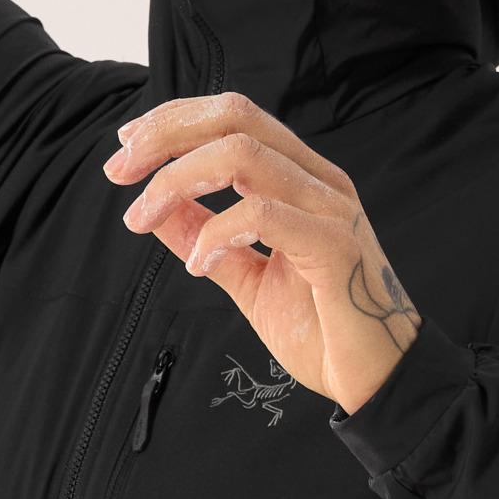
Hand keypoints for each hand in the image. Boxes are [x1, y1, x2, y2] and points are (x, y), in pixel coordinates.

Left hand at [107, 93, 421, 414]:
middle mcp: (318, 180)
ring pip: (244, 155)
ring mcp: (331, 208)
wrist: (378, 383)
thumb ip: (204, 237)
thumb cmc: (321, 330)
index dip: (175, 119)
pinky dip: (217, 230)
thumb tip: (155, 208)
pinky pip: (265, 215)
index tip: (126, 145)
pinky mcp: (336, 246)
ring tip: (143, 216)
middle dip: (167, 133)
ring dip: (178, 179)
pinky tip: (198, 262)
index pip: (234, 115)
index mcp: (300, 176)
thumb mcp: (245, 277)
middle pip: (236, 117)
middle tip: (119, 170)